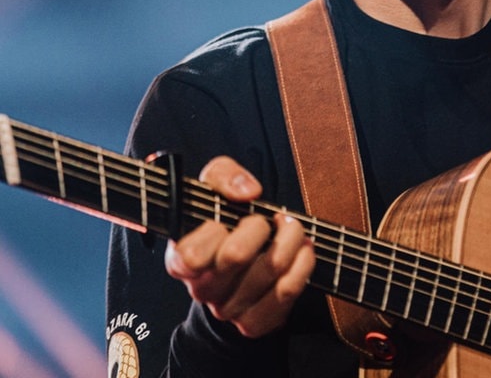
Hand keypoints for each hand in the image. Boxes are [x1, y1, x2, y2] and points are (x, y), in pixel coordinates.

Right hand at [164, 156, 315, 337]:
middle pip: (237, 256)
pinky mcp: (256, 321)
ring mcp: (229, 309)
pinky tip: (302, 250)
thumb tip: (247, 192)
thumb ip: (224, 175)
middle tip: (269, 219)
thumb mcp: (215, 186)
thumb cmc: (224, 218)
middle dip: (261, 226)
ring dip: (291, 239)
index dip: (216, 230)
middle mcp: (202, 290)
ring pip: (270, 270)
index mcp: (181, 260)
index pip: (192, 254)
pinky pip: (287, 291)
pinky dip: (303, 264)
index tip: (228, 219)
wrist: (242, 258)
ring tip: (292, 228)